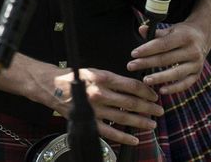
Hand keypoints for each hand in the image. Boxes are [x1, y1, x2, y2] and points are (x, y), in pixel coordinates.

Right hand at [44, 67, 162, 145]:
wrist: (50, 86)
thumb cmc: (73, 77)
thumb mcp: (94, 72)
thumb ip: (113, 80)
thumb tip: (134, 87)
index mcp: (102, 78)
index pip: (132, 85)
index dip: (146, 91)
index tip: (154, 96)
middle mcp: (100, 93)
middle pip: (131, 102)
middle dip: (149, 108)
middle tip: (159, 110)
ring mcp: (95, 109)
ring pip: (124, 118)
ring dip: (141, 122)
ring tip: (151, 124)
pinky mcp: (88, 121)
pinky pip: (110, 132)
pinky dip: (124, 137)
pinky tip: (134, 139)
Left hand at [127, 22, 209, 94]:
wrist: (203, 37)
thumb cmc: (182, 33)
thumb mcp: (171, 29)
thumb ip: (156, 32)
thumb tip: (141, 29)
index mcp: (184, 37)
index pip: (163, 44)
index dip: (147, 49)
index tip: (133, 54)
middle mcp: (192, 51)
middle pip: (166, 59)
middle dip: (147, 63)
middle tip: (131, 66)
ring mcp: (196, 64)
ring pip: (176, 73)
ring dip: (159, 78)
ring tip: (145, 80)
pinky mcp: (197, 74)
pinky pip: (185, 84)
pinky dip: (174, 89)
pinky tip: (161, 90)